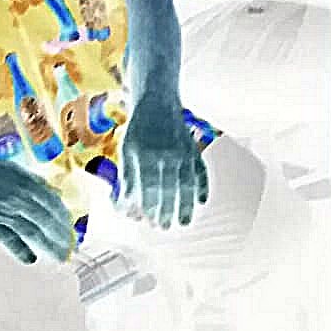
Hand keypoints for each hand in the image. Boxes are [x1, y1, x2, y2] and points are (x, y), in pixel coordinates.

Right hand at [0, 147, 76, 265]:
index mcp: (28, 184)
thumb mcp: (15, 170)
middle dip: (62, 238)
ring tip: (59, 257)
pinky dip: (20, 250)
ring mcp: (4, 211)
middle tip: (70, 251)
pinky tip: (30, 259)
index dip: (65, 221)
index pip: (54, 206)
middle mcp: (20, 198)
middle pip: (47, 221)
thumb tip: (57, 193)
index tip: (72, 232)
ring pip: (33, 231)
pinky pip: (8, 238)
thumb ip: (37, 183)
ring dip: (48, 246)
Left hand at [118, 93, 208, 227]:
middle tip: (163, 227)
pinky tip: (202, 202)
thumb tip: (128, 208)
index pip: (144, 186)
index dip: (144, 205)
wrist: (158, 103)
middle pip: (165, 188)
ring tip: (183, 223)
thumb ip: (127, 178)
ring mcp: (182, 151)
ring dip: (185, 206)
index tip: (144, 220)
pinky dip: (203, 187)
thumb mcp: (126, 151)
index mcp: (142, 153)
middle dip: (164, 210)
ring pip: (185, 183)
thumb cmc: (138, 132)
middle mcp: (163, 152)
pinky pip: (201, 171)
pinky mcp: (194, 149)